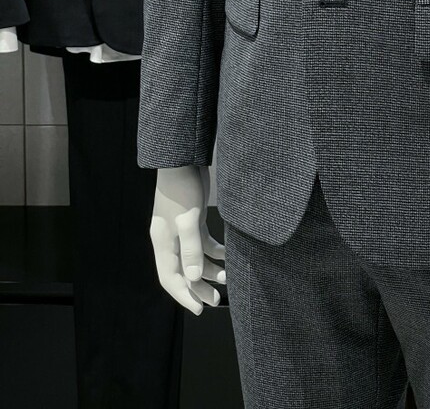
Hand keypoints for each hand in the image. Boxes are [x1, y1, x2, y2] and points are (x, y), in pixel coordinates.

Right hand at [149, 164, 226, 314]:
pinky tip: (228, 255)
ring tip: (226, 278)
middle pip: (183, 271)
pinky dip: (214, 252)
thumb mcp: (187, 218)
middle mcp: (170, 239)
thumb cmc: (182, 187)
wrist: (183, 159)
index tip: (199, 309)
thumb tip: (193, 277)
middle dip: (198, 287)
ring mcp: (182, 230)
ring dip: (209, 270)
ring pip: (194, 259)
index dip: (184, 295)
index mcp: (163, 242)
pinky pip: (202, 243)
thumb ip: (191, 248)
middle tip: (216, 300)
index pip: (170, 278)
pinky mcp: (193, 219)